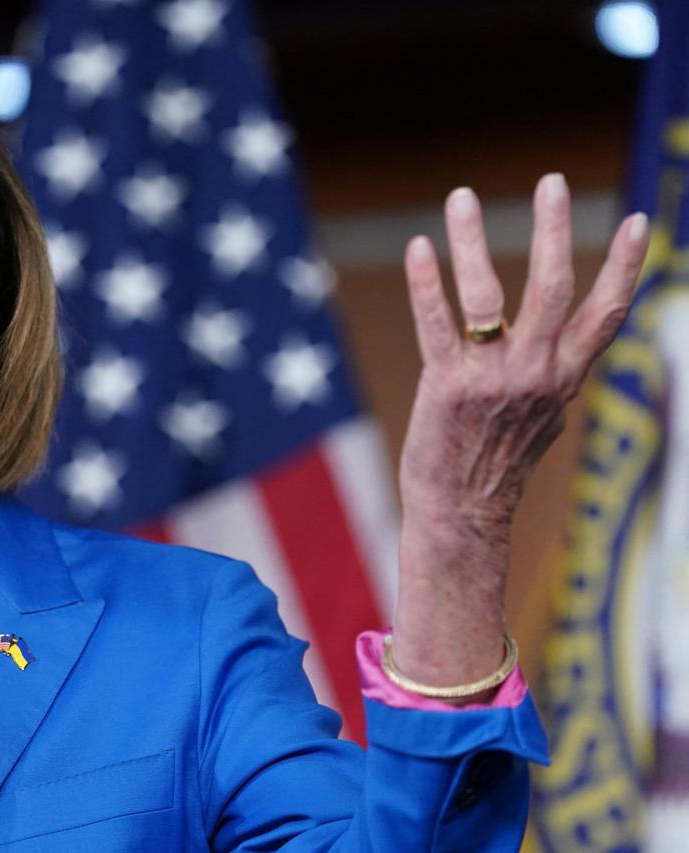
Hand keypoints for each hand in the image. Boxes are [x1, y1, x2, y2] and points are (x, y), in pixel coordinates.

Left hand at [389, 173, 647, 689]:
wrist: (461, 512)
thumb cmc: (498, 463)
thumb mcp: (546, 420)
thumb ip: (558, 380)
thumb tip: (573, 355)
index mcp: (566, 378)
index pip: (607, 312)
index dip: (626, 266)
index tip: (640, 221)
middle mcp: (536, 373)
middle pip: (552, 287)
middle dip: (553, 231)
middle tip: (550, 183)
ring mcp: (491, 379)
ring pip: (487, 295)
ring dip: (473, 241)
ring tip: (461, 198)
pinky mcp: (446, 386)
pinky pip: (435, 324)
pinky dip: (426, 283)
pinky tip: (418, 248)